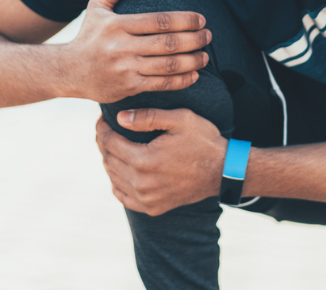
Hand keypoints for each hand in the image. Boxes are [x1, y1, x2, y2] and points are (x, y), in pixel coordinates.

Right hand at [60, 0, 209, 102]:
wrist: (69, 71)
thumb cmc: (89, 35)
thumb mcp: (96, 5)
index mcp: (117, 25)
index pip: (159, 20)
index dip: (184, 20)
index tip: (201, 19)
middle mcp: (121, 47)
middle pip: (167, 43)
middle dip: (194, 39)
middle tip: (209, 36)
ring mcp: (125, 69)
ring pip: (168, 66)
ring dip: (192, 61)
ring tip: (206, 56)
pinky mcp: (128, 87)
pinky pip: (161, 84)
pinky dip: (181, 80)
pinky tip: (194, 74)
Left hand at [95, 108, 225, 215]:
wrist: (223, 171)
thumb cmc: (203, 141)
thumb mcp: (180, 119)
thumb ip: (148, 117)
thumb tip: (120, 117)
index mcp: (144, 160)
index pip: (109, 143)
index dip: (102, 129)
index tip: (102, 119)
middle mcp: (142, 183)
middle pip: (108, 160)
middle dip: (104, 142)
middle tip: (106, 129)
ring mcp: (146, 199)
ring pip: (113, 177)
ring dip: (109, 160)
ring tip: (113, 145)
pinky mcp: (152, 208)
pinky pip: (123, 196)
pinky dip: (117, 182)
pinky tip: (121, 170)